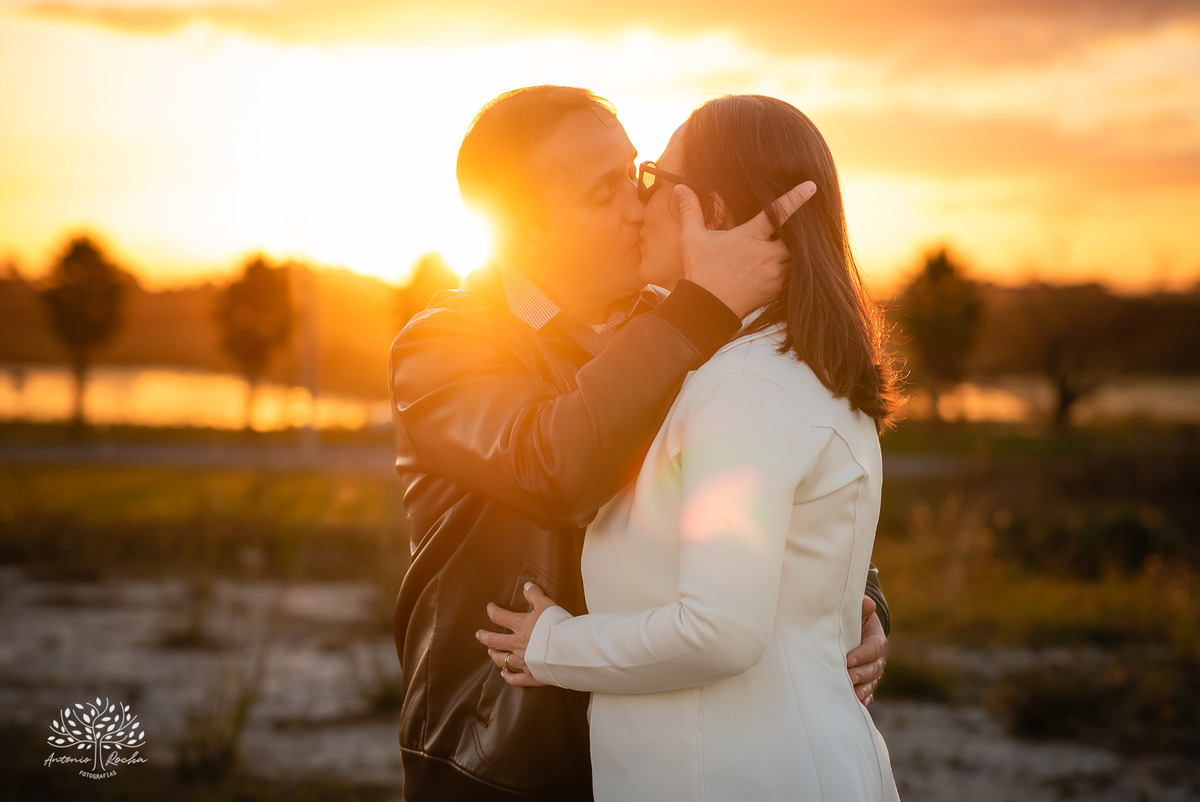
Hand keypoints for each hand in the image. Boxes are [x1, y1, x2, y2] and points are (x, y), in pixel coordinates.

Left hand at [476, 583, 557, 687]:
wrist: (568, 649)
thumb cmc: (558, 625)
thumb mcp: (547, 605)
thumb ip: (535, 595)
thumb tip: (526, 585)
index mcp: (520, 626)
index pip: (500, 617)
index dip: (493, 611)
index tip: (490, 607)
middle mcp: (517, 645)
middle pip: (495, 641)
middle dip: (485, 637)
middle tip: (479, 634)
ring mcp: (522, 662)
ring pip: (502, 660)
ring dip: (495, 655)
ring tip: (491, 652)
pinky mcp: (531, 676)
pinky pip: (515, 679)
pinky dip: (508, 676)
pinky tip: (504, 674)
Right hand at [677, 181, 816, 318]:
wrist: (707, 308)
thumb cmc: (700, 271)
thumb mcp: (692, 238)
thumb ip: (691, 210)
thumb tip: (680, 187)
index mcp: (750, 236)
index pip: (778, 212)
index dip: (796, 197)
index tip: (811, 187)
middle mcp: (767, 254)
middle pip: (794, 236)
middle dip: (795, 231)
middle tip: (795, 226)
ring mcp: (774, 273)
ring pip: (796, 256)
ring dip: (794, 251)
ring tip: (789, 246)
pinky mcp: (776, 289)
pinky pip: (793, 276)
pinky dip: (791, 269)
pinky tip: (783, 266)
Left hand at [847, 596, 886, 705]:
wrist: (854, 631)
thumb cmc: (853, 619)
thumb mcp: (857, 611)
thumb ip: (861, 607)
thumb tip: (867, 603)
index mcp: (876, 640)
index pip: (873, 648)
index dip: (863, 654)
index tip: (849, 659)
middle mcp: (877, 658)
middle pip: (873, 668)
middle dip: (861, 674)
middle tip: (848, 677)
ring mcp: (872, 672)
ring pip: (871, 683)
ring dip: (862, 689)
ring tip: (852, 694)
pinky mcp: (866, 682)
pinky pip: (867, 693)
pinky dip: (863, 699)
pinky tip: (856, 704)